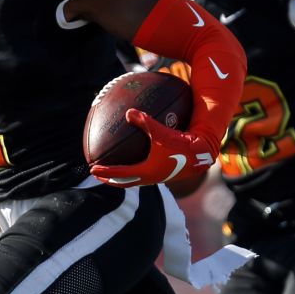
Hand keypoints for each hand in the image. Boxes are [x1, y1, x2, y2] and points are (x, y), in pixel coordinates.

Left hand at [91, 109, 217, 186]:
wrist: (202, 153)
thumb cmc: (181, 142)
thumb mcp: (161, 131)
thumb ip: (144, 121)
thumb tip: (128, 111)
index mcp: (147, 171)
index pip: (120, 174)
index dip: (105, 172)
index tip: (92, 170)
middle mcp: (150, 177)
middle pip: (125, 182)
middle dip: (110, 179)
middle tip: (96, 175)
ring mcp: (157, 177)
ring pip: (134, 180)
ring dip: (122, 178)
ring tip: (111, 173)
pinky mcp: (164, 173)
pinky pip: (144, 175)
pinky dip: (134, 172)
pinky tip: (134, 162)